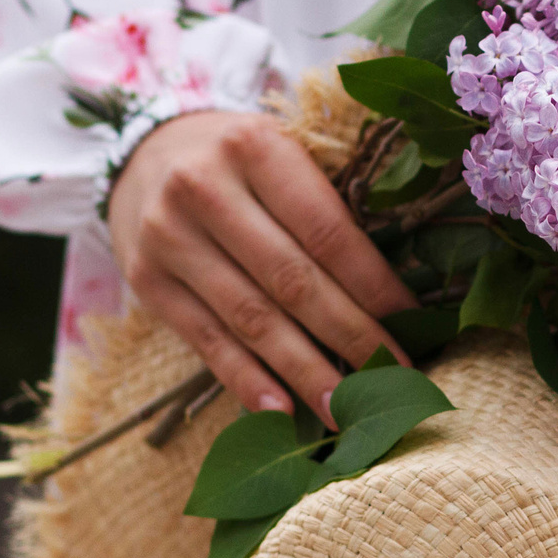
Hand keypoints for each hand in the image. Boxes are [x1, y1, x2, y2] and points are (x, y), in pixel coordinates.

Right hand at [109, 111, 415, 422]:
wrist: (145, 155)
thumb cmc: (240, 161)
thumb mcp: (281, 152)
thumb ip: (327, 203)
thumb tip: (395, 295)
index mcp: (254, 147)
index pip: (325, 229)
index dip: (372, 283)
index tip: (412, 323)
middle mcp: (203, 188)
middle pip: (290, 279)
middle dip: (348, 334)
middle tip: (392, 378)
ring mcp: (168, 238)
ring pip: (250, 318)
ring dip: (303, 370)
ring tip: (344, 408)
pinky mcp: (146, 281)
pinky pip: (205, 341)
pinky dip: (246, 380)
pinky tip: (281, 410)